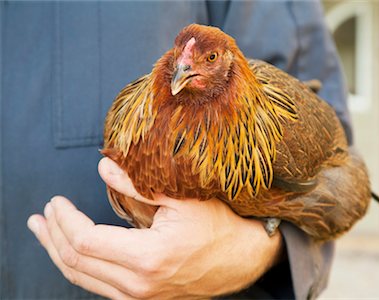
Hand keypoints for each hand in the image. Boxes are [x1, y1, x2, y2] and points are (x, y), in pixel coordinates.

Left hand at [27, 158, 282, 298]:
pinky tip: (70, 253)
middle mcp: (139, 285)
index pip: (85, 241)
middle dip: (52, 236)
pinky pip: (96, 286)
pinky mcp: (141, 299)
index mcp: (148, 257)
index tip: (56, 201)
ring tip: (44, 233)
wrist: (240, 258)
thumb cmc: (216, 225)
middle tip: (41, 216)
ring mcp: (139, 297)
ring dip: (57, 253)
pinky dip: (77, 267)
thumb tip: (103, 168)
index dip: (64, 219)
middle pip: (76, 262)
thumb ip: (138, 184)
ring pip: (81, 278)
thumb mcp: (182, 198)